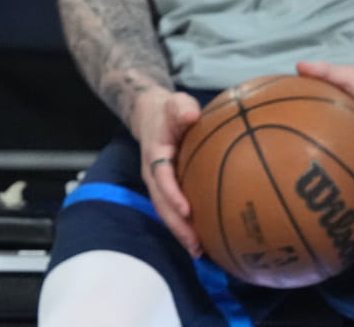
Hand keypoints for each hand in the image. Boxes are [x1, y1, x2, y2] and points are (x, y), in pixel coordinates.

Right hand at [131, 87, 203, 256]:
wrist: (150, 114)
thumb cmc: (169, 110)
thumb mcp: (175, 103)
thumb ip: (181, 108)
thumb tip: (190, 117)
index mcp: (155, 153)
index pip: (161, 176)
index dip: (172, 194)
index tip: (186, 210)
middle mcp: (152, 172)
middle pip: (161, 203)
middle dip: (176, 225)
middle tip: (195, 245)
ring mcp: (157, 182)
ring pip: (165, 211)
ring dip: (179, 231)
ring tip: (199, 251)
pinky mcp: (166, 187)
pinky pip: (172, 209)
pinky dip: (184, 226)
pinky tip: (203, 240)